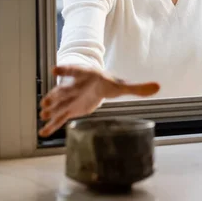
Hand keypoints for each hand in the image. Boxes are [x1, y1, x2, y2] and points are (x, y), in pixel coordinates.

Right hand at [38, 66, 159, 136]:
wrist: (94, 85)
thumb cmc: (106, 83)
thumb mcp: (121, 85)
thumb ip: (138, 88)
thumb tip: (158, 86)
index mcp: (86, 76)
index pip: (74, 70)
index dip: (66, 69)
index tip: (55, 68)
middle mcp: (74, 86)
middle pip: (64, 89)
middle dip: (56, 95)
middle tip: (47, 101)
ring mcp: (69, 98)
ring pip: (58, 103)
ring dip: (51, 108)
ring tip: (43, 114)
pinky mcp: (68, 110)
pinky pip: (58, 118)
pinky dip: (51, 124)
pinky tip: (43, 132)